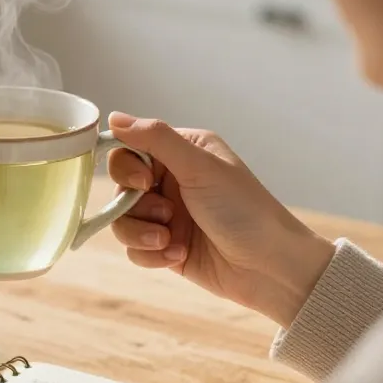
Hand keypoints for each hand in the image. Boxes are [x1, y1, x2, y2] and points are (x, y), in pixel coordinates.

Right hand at [106, 112, 335, 327]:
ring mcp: (167, 216)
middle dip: (136, 206)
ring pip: (122, 221)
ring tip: (169, 241)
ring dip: (141, 234)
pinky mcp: (164, 248)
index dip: (126, 168)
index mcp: (182, 152)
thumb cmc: (244, 210)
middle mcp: (172, 181)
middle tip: (166, 213)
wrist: (269, 267)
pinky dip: (151, 255)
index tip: (144, 182)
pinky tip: (179, 256)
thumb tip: (113, 116)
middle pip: (120, 188)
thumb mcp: (200, 166)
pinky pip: (134, 249)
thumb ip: (156, 138)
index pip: (129, 150)